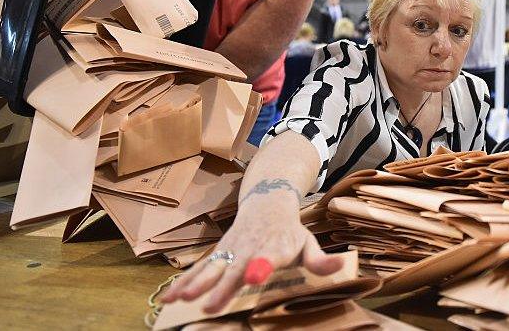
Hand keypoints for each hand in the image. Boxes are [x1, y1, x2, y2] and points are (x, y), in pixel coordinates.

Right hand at [159, 194, 341, 313]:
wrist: (267, 202)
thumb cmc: (289, 231)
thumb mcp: (308, 242)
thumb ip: (320, 259)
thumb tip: (340, 266)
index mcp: (275, 247)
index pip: (268, 257)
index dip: (261, 266)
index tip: (254, 276)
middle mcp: (250, 248)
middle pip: (234, 267)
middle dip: (222, 286)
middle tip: (210, 305)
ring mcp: (231, 250)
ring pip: (212, 267)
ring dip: (195, 283)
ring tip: (181, 300)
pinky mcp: (218, 253)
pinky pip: (199, 269)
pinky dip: (183, 282)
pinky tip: (168, 298)